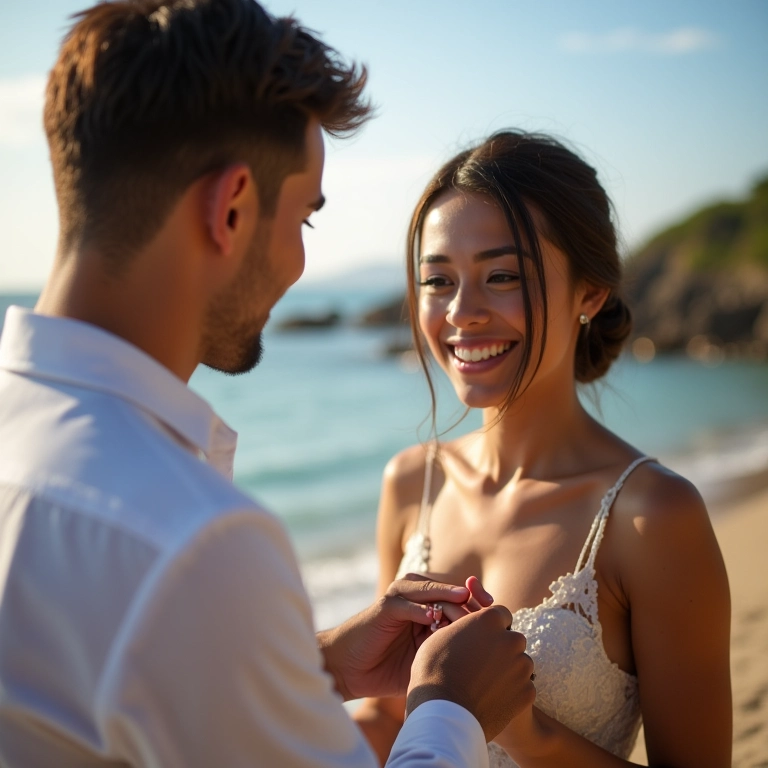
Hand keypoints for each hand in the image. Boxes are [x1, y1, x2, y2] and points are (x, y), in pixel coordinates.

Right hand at [318, 573, 492, 700]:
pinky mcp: (384, 605)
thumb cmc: (388, 669)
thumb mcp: (426, 662)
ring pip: (431, 591)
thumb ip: (450, 654)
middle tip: (487, 615)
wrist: (350, 669)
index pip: (462, 601)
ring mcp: (400, 599)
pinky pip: (406, 601)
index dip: (480, 610)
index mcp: (431, 610)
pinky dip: (420, 608)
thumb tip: (491, 667)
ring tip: (466, 606)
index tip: (499, 623)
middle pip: (451, 592)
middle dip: (470, 602)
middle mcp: (418, 599)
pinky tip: (432, 619)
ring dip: (448, 598)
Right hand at [406, 606, 535, 741]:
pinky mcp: (527, 692)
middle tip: (483, 663)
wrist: (444, 714)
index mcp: (489, 620)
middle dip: (503, 648)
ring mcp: (522, 667)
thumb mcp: (442, 636)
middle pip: (514, 639)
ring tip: (486, 684)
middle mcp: (511, 640)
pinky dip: (512, 691)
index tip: (482, 638)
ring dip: (509, 669)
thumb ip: (465, 628)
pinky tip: (492, 698)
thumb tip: (470, 629)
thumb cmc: (435, 671)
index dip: (492, 626)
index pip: (502, 614)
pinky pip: (524, 686)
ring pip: (521, 663)